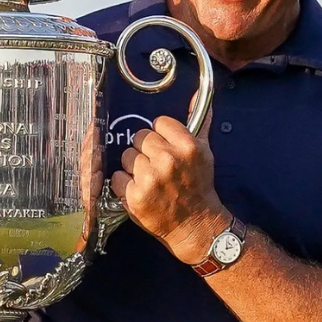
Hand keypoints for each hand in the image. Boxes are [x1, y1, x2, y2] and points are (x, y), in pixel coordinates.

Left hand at [109, 111, 227, 263]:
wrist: (195, 225)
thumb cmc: (199, 186)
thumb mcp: (204, 153)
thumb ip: (199, 122)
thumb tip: (194, 96)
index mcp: (187, 147)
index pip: (159, 123)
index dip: (160, 135)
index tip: (166, 147)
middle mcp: (168, 160)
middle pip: (140, 137)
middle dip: (146, 150)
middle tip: (156, 165)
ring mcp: (150, 179)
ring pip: (126, 156)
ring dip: (134, 167)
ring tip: (148, 179)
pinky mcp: (135, 196)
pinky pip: (116, 177)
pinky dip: (123, 184)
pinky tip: (138, 190)